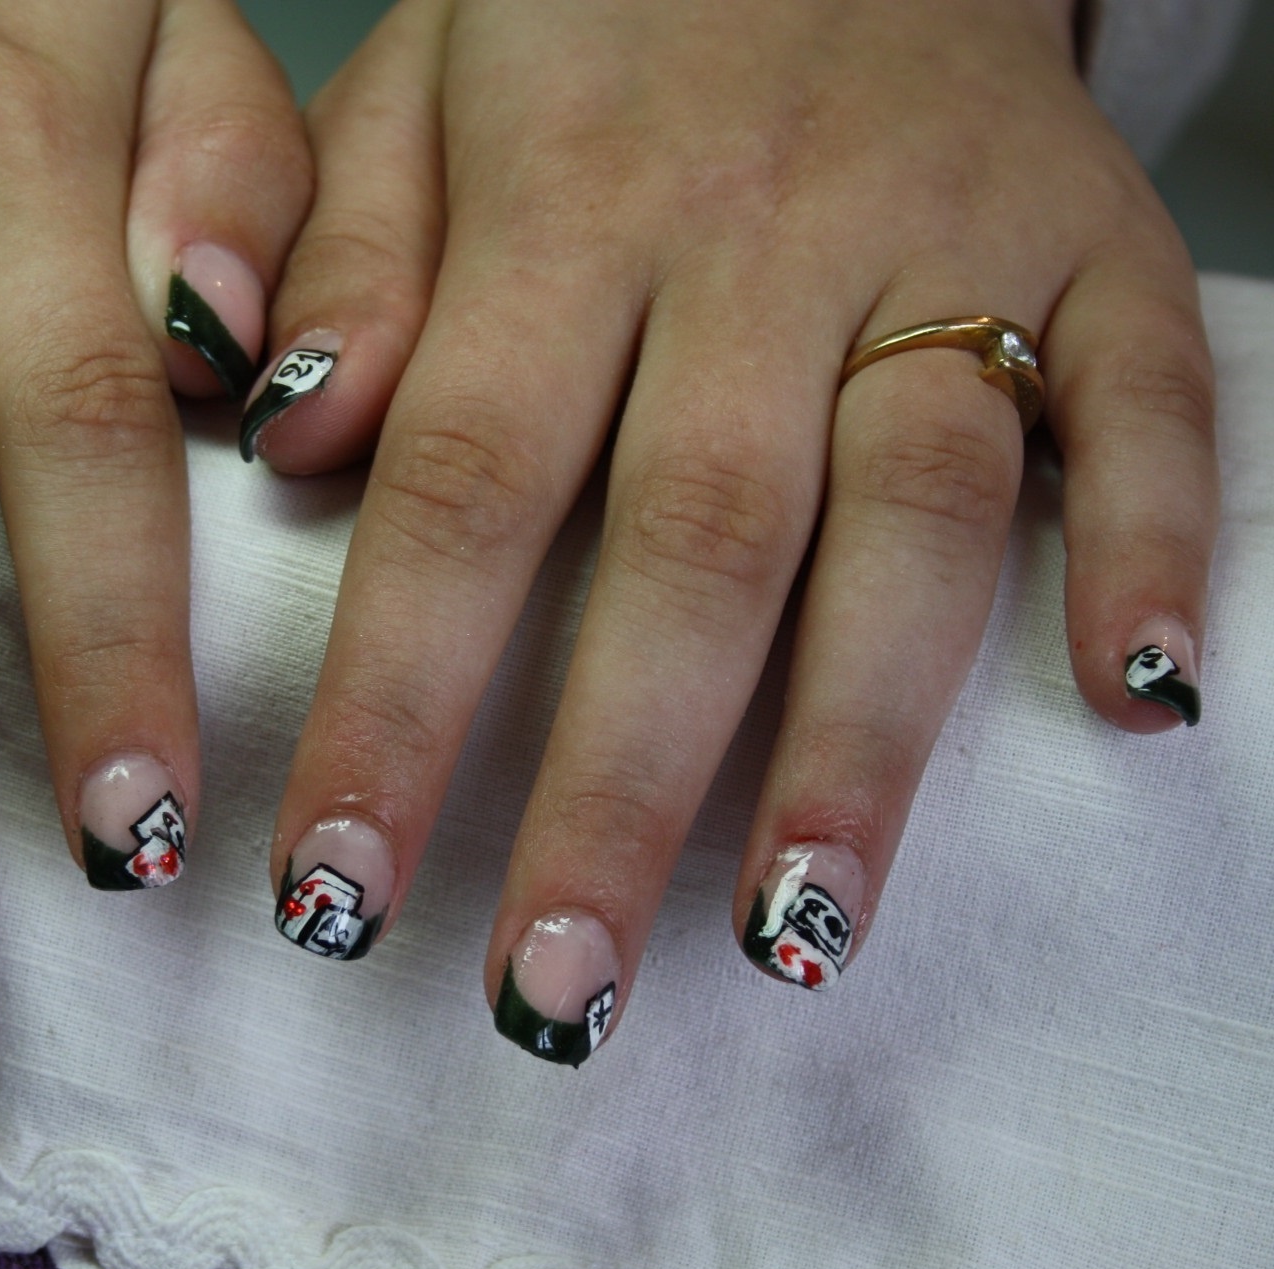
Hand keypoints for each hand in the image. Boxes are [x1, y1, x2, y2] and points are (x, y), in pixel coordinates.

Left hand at [248, 0, 1215, 1059]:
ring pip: (917, 511)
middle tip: (556, 994)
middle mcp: (761, 242)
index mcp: (569, 208)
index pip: (463, 492)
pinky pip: (1153, 394)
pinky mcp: (1094, 244)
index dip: (395, 705)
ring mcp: (947, 245)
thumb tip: (285, 432)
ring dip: (867, 739)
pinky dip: (1159, 543)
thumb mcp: (416, 81)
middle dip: (619, 791)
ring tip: (799, 940)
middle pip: (692, 549)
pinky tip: (1136, 707)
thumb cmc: (593, 14)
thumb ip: (343, 252)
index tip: (331, 889)